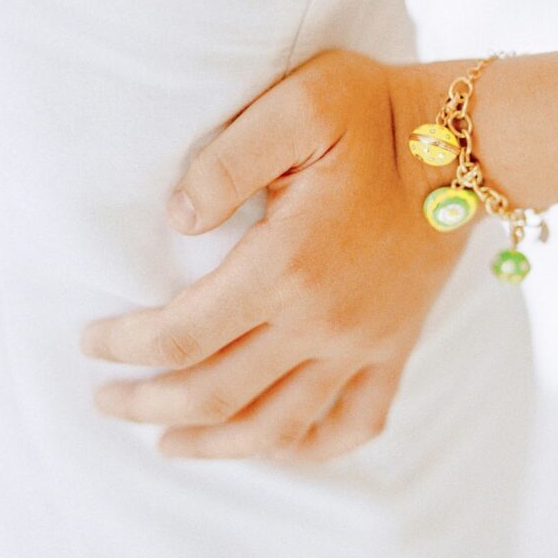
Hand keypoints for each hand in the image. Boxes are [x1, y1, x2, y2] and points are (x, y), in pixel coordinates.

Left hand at [80, 48, 476, 461]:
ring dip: (215, 444)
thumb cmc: (375, 115)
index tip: (93, 342)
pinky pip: (355, 422)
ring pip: (279, 426)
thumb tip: (177, 220)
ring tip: (168, 443)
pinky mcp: (396, 346)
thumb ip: (224, 162)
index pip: (183, 333)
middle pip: (217, 393)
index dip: (127, 345)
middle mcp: (324, 320)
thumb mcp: (296, 108)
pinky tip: (279, 446)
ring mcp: (365, 342)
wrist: (464, 143)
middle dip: (149, 405)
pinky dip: (311, 448)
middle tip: (108, 402)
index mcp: (287, 263)